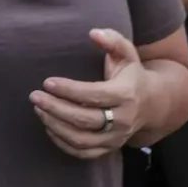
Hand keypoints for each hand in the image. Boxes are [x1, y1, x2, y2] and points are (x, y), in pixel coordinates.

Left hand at [30, 29, 152, 159]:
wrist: (152, 104)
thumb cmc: (132, 74)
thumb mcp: (127, 53)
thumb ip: (112, 40)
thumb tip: (93, 32)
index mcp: (126, 94)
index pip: (93, 95)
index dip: (68, 90)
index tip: (47, 82)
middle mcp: (122, 120)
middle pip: (84, 120)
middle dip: (55, 109)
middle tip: (35, 97)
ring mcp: (116, 138)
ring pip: (81, 140)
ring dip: (55, 126)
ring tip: (39, 110)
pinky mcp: (109, 149)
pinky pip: (83, 153)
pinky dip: (63, 143)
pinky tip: (49, 126)